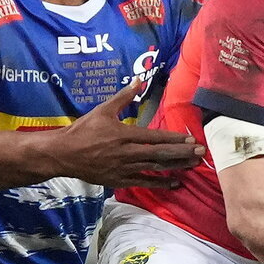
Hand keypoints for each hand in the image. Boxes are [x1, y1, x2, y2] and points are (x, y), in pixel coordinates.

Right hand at [53, 79, 203, 187]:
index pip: (154, 137)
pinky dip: (160, 184)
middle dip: (182, 153)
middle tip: (201, 153)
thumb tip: (139, 79)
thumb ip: (124, 96)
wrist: (63, 154)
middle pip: (159, 154)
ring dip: (176, 167)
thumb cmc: (83, 130)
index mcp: (124, 134)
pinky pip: (143, 183)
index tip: (191, 138)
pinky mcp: (119, 180)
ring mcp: (123, 168)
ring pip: (155, 169)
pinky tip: (175, 183)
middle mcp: (126, 153)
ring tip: (193, 165)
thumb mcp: (103, 110)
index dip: (174, 139)